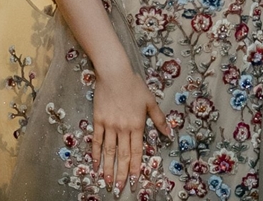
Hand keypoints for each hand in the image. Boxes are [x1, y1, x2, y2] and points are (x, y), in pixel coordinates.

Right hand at [91, 57, 170, 193]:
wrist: (115, 73)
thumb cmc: (134, 85)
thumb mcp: (150, 100)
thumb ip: (159, 119)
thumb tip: (169, 133)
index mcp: (137, 125)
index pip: (137, 151)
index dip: (136, 167)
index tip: (135, 181)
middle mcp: (123, 128)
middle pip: (123, 155)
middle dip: (122, 173)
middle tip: (119, 189)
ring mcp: (109, 125)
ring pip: (109, 151)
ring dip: (108, 168)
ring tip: (107, 181)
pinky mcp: (98, 120)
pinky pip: (96, 140)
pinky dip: (95, 153)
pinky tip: (94, 164)